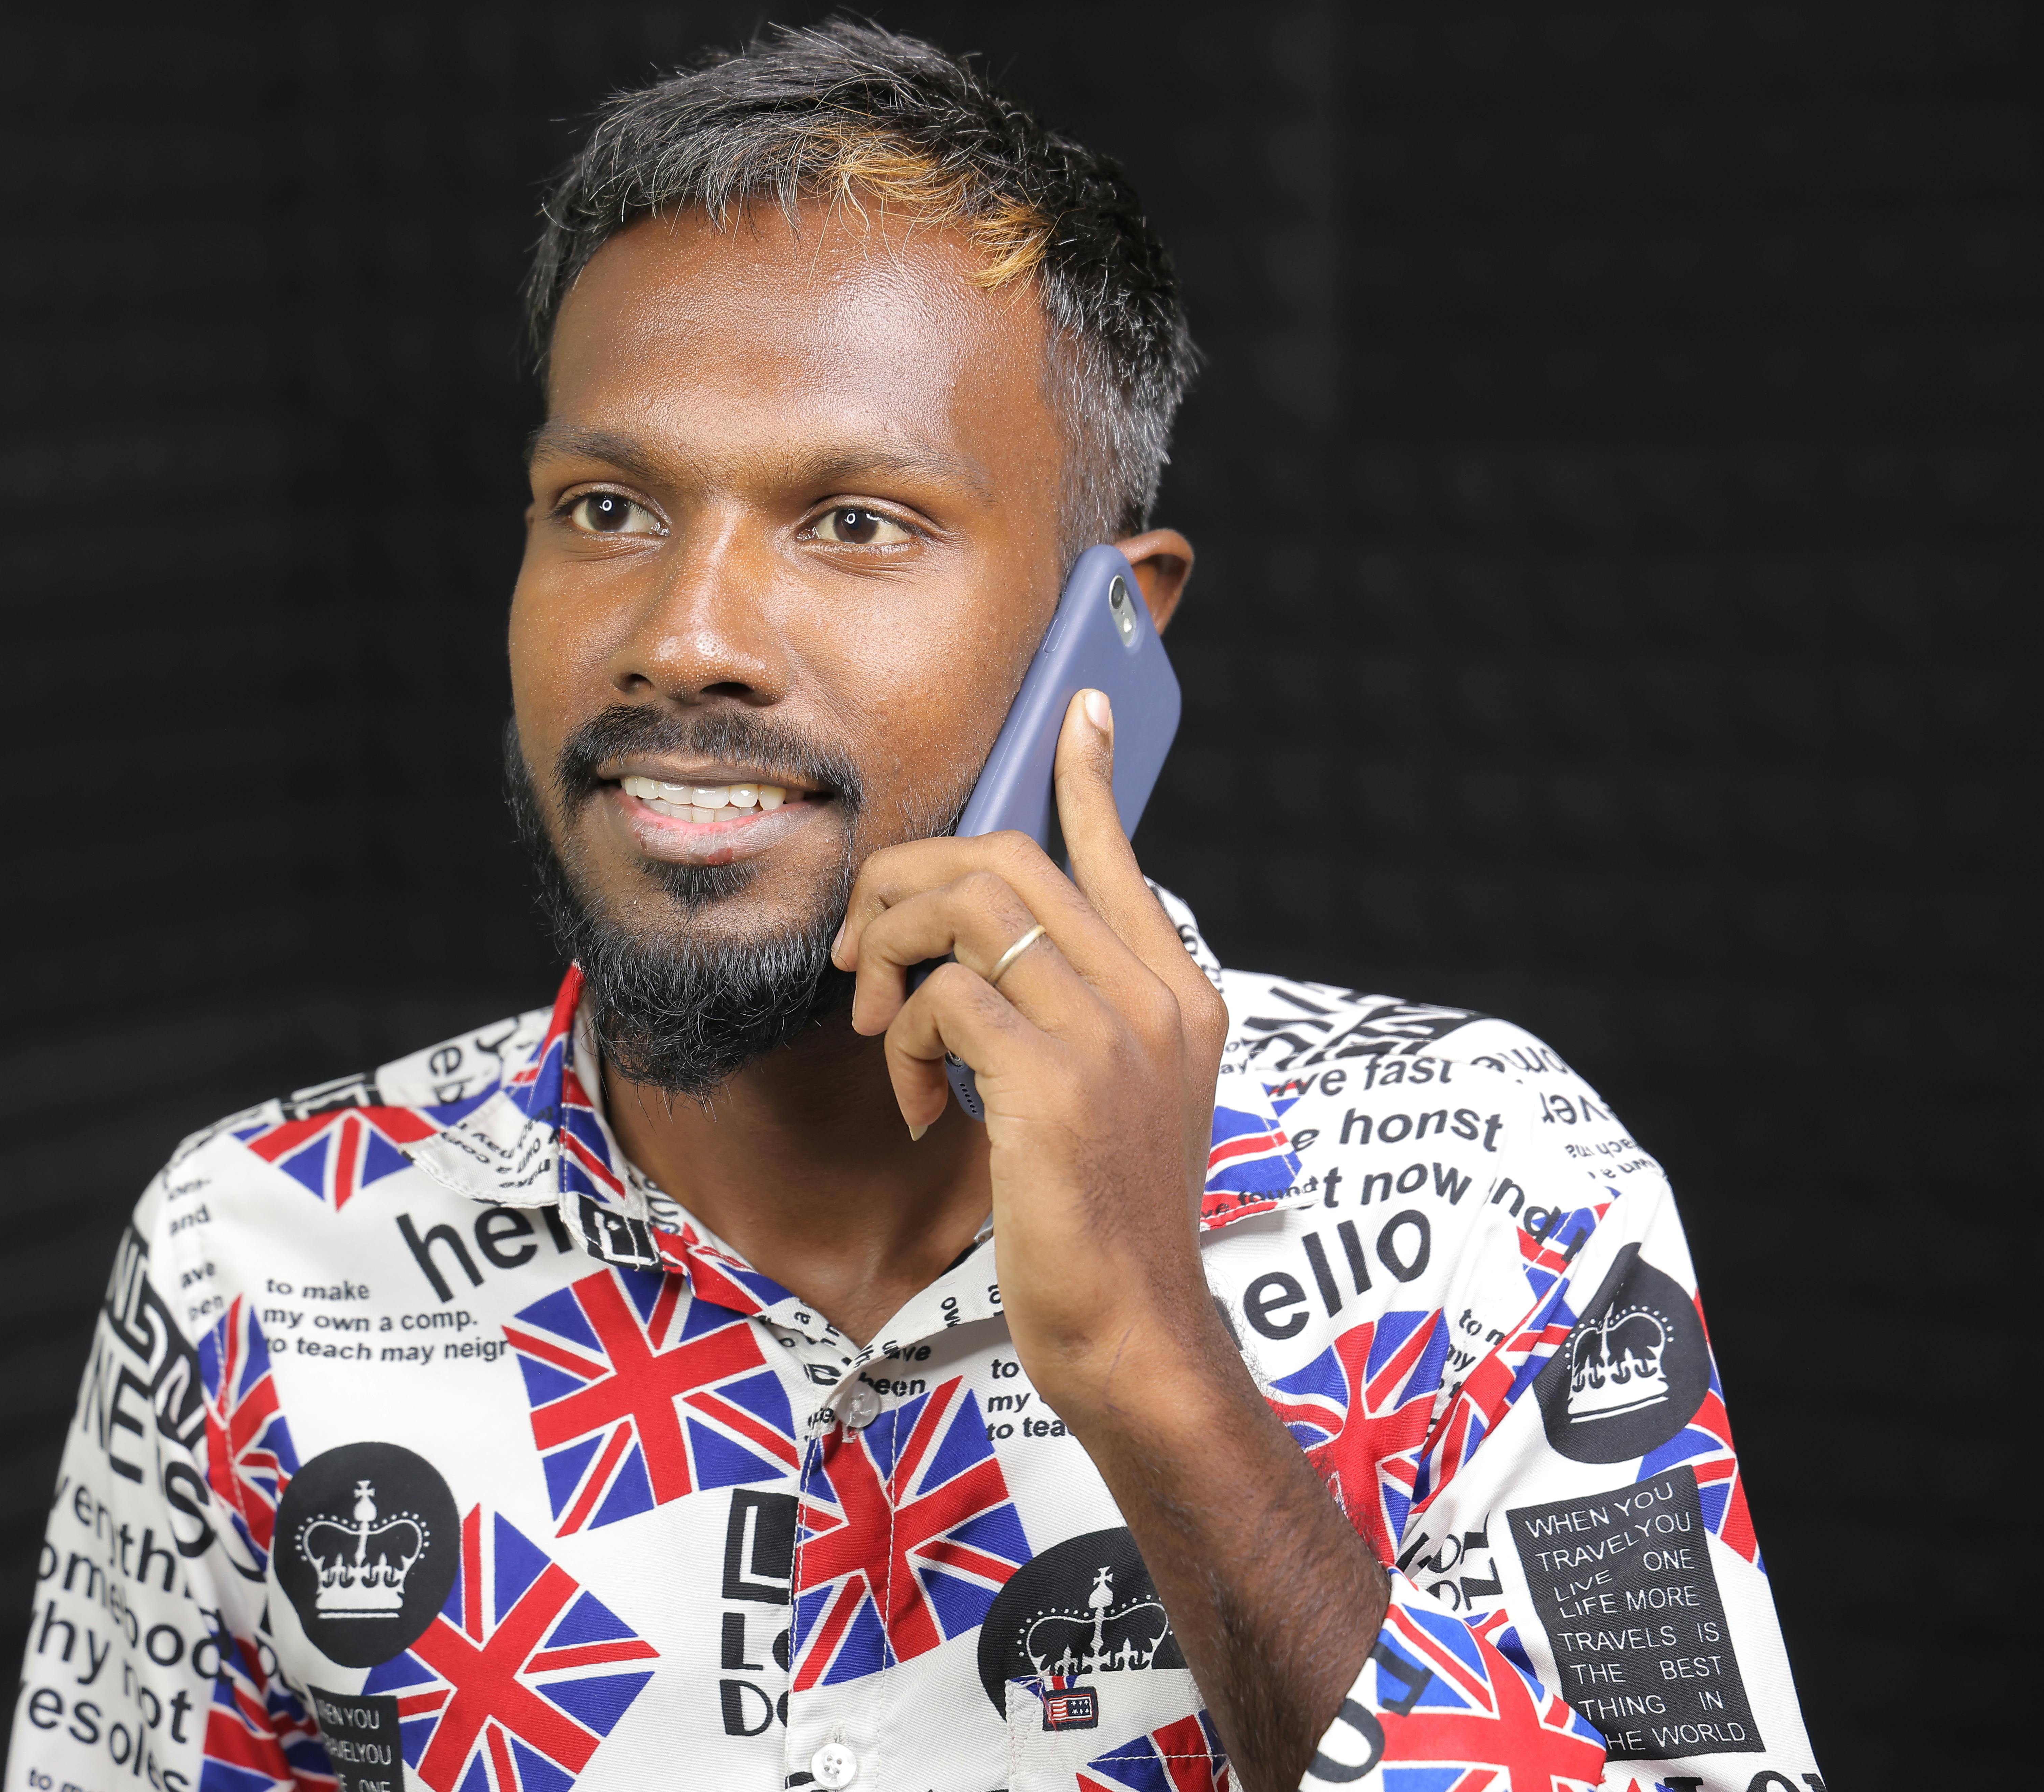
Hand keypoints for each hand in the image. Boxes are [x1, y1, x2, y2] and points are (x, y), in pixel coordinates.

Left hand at [831, 687, 1231, 1420]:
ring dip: (896, 953)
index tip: (1075, 712)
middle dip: (910, 884)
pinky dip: (909, 1042)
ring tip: (884, 1024)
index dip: (1090, 776)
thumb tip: (987, 953)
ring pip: (970, 909)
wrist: (1132, 1331)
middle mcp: (1155, 999)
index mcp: (1180, 996)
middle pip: (1010, 862)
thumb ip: (1077, 1015)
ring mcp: (1110, 1035)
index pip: (1124, 853)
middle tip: (864, 952)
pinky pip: (945, 1000)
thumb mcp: (1114, 1099)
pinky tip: (924, 1105)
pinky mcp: (1056, 1080)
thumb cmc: (1103, 1222)